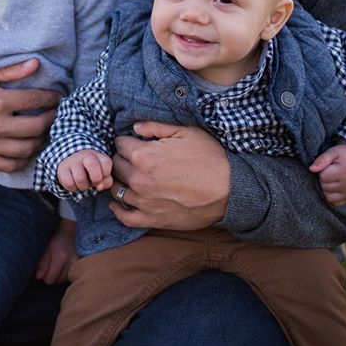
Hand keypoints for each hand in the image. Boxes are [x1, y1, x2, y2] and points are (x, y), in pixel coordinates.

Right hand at [0, 59, 60, 169]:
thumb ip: (9, 72)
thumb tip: (35, 64)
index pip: (35, 100)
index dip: (50, 98)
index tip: (56, 97)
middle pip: (37, 126)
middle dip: (51, 119)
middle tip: (54, 113)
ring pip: (27, 149)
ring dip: (40, 140)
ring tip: (43, 131)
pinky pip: (10, 165)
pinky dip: (23, 159)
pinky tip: (27, 148)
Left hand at [35, 219, 77, 284]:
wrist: (70, 231)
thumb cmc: (56, 238)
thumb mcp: (46, 248)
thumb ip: (42, 263)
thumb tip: (38, 277)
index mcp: (60, 258)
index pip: (50, 280)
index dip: (45, 276)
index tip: (44, 270)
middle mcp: (71, 263)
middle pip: (57, 281)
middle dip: (52, 276)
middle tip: (52, 264)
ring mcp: (78, 264)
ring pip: (64, 280)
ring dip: (59, 275)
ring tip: (59, 264)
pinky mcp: (81, 265)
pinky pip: (71, 276)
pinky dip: (66, 273)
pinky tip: (65, 266)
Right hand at [57, 150, 112, 192]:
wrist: (71, 163)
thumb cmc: (91, 172)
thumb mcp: (101, 175)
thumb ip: (106, 181)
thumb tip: (99, 186)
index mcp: (97, 155)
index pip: (106, 162)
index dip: (106, 174)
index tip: (102, 176)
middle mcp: (85, 155)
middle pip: (92, 164)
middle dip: (95, 179)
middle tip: (94, 182)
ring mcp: (72, 161)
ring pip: (80, 178)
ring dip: (83, 186)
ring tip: (83, 184)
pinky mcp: (62, 169)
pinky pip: (69, 183)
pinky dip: (73, 188)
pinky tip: (74, 184)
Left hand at [110, 122, 230, 230]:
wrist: (229, 189)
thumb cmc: (209, 157)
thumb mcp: (185, 132)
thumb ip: (155, 127)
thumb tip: (134, 127)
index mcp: (143, 155)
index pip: (119, 144)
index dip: (127, 141)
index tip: (134, 142)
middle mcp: (138, 179)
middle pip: (115, 165)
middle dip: (122, 159)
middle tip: (133, 158)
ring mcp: (144, 201)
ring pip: (116, 189)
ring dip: (119, 181)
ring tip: (128, 177)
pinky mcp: (152, 219)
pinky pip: (125, 217)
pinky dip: (117, 210)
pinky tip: (117, 203)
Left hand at [309, 142, 345, 206]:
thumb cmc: (342, 155)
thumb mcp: (331, 153)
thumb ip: (321, 160)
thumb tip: (311, 169)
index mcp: (345, 172)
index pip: (323, 177)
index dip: (322, 171)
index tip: (328, 167)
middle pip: (325, 187)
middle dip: (324, 180)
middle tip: (331, 173)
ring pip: (329, 197)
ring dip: (327, 189)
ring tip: (333, 179)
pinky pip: (335, 203)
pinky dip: (332, 196)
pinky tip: (335, 187)